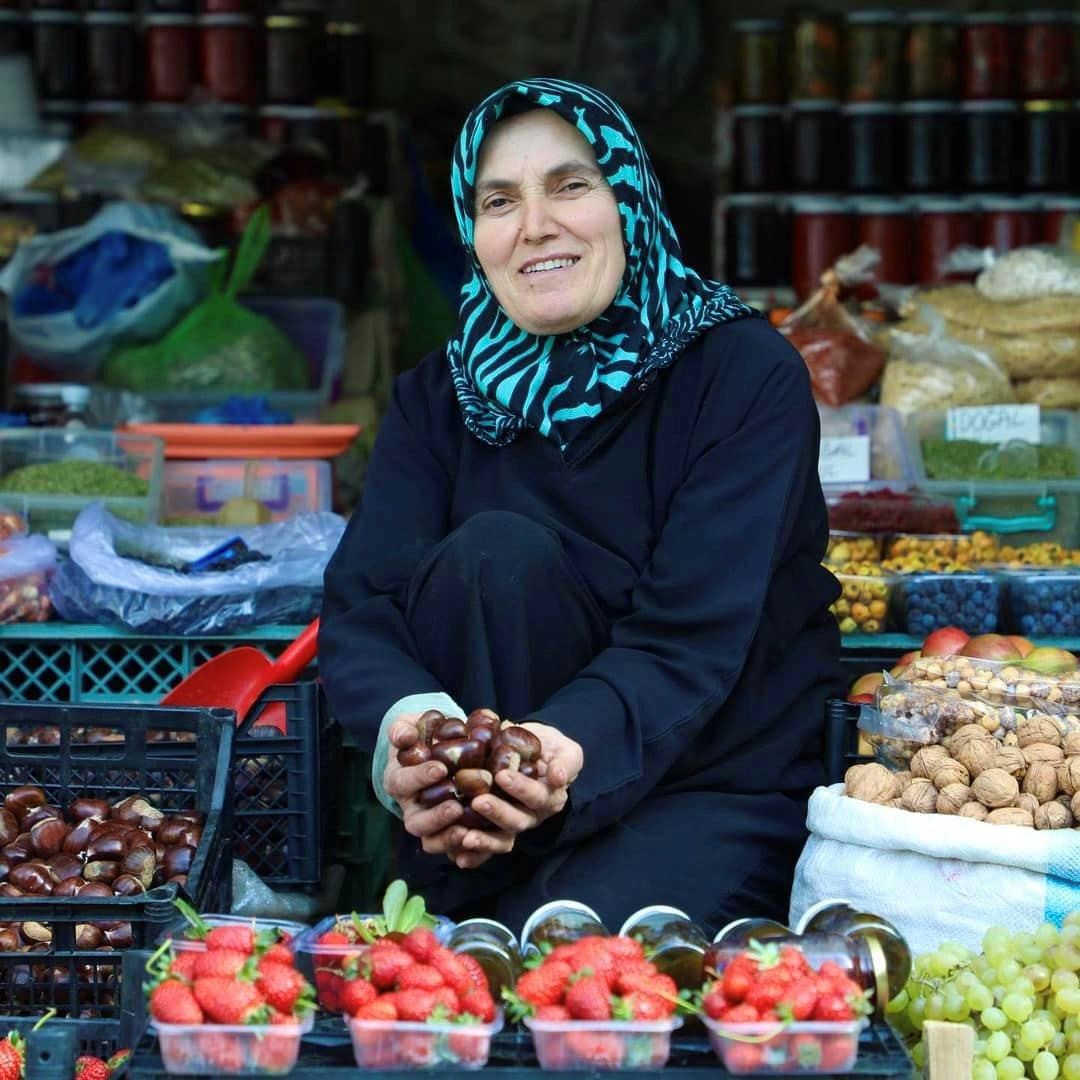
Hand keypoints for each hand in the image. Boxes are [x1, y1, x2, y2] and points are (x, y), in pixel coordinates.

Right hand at [382, 714, 468, 857]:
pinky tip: (479, 841)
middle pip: (416, 822)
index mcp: (399, 781)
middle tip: (455, 806)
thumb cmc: (422, 737)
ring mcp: (429, 822)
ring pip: (431, 840)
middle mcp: (411, 807)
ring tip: (466, 829)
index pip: (403, 783)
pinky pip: (452, 848)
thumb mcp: (409, 727)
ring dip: (448, 837)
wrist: (435, 749)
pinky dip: (463, 849)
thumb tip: (404, 736)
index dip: (419, 777)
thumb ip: (403, 729)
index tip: (440, 768)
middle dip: (435, 816)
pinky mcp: (448, 831)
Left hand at [452, 721, 583, 869]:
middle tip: (478, 801)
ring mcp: (513, 823)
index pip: (537, 797)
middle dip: (498, 813)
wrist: (532, 751)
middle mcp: (532, 815)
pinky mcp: (496, 829)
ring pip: (502, 838)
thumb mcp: (566, 751)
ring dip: (484, 840)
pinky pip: (486, 847)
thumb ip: (566, 762)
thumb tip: (558, 776)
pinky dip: (473, 854)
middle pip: (517, 821)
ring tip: (465, 836)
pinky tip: (458, 857)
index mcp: (550, 797)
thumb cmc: (550, 749)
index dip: (521, 789)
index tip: (502, 775)